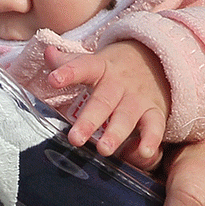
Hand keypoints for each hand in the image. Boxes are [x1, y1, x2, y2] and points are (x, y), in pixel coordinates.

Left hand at [45, 41, 169, 170]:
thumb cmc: (114, 69)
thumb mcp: (93, 62)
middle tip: (75, 139)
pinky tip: (143, 153)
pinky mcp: (154, 112)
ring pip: (126, 117)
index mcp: (100, 68)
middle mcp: (118, 84)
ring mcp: (137, 99)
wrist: (156, 61)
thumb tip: (48, 52)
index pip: (83, 67)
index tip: (53, 79)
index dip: (68, 72)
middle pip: (102, 102)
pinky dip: (151, 140)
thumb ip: (68, 62)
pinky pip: (154, 127)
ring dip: (115, 134)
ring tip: (104, 149)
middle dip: (89, 121)